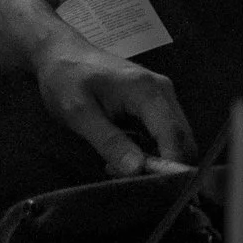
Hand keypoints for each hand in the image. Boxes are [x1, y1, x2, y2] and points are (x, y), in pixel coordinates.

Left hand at [35, 34, 194, 176]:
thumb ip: (109, 141)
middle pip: (182, 140)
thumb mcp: (79, 113)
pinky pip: (163, 134)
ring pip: (175, 140)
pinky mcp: (155, 103)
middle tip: (124, 177)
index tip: (152, 189)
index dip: (171, 166)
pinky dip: (150, 151)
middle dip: (162, 166)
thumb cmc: (67, 79)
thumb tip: (137, 170)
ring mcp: (161, 96)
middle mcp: (163, 91)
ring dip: (155, 161)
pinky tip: (122, 155)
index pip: (174, 136)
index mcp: (147, 91)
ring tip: (116, 166)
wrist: (61, 54)